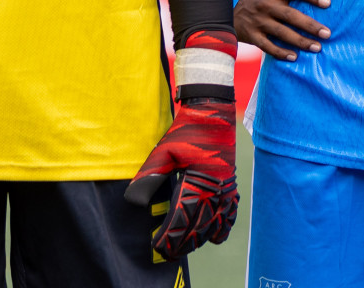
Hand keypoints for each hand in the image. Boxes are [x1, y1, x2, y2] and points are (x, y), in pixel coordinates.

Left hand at [125, 30, 238, 258]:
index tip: (157, 245)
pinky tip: (215, 237)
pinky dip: (223, 226)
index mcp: (198, 182)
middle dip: (182, 243)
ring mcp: (227, 188)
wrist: (213, 112)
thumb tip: (132, 201)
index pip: (182, 219)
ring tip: (185, 247)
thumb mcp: (163, 151)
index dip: (169, 236)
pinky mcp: (231, 183)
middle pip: (199, 227)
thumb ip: (149, 176)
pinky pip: (231, 212)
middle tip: (167, 251)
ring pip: (216, 223)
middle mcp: (216, 189)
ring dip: (200, 239)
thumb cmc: (187, 130)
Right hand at [233, 0, 329, 60]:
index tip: (327, 3)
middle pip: (291, 15)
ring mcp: (258, 21)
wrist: (228, 9)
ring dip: (300, 41)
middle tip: (327, 33)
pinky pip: (267, 46)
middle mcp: (266, 5)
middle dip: (310, 25)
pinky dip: (281, 53)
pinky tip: (295, 57)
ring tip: (318, 47)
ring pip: (281, 33)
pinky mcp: (252, 36)